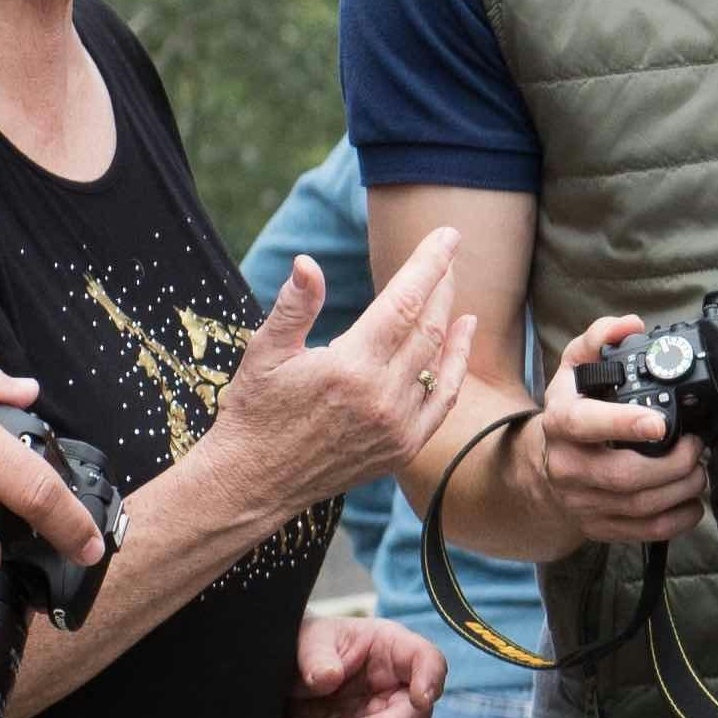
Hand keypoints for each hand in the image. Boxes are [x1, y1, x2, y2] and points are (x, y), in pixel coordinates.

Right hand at [193, 237, 475, 510]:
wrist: (254, 482)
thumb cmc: (254, 411)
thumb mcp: (265, 352)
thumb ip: (294, 306)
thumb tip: (307, 262)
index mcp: (349, 366)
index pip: (404, 301)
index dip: (429, 263)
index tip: (448, 235)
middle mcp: (382, 396)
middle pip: (429, 325)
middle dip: (442, 283)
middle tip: (449, 253)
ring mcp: (397, 426)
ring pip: (439, 359)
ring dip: (449, 316)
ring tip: (450, 285)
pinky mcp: (403, 447)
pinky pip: (444, 398)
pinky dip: (457, 364)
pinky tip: (463, 333)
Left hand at [284, 614, 442, 717]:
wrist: (294, 672)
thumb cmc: (311, 644)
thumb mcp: (308, 639)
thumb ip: (316, 656)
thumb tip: (327, 677)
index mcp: (393, 649)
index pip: (428, 660)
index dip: (431, 680)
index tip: (420, 699)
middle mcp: (399, 686)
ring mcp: (389, 717)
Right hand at [534, 313, 709, 547]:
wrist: (541, 469)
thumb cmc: (569, 414)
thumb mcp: (574, 371)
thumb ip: (599, 340)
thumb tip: (628, 325)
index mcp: (561, 424)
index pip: (586, 425)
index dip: (624, 424)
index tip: (659, 422)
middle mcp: (568, 467)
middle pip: (624, 476)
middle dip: (673, 463)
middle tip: (696, 446)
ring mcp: (583, 502)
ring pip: (639, 506)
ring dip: (681, 489)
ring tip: (700, 470)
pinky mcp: (600, 527)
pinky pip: (644, 532)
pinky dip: (677, 519)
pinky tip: (692, 500)